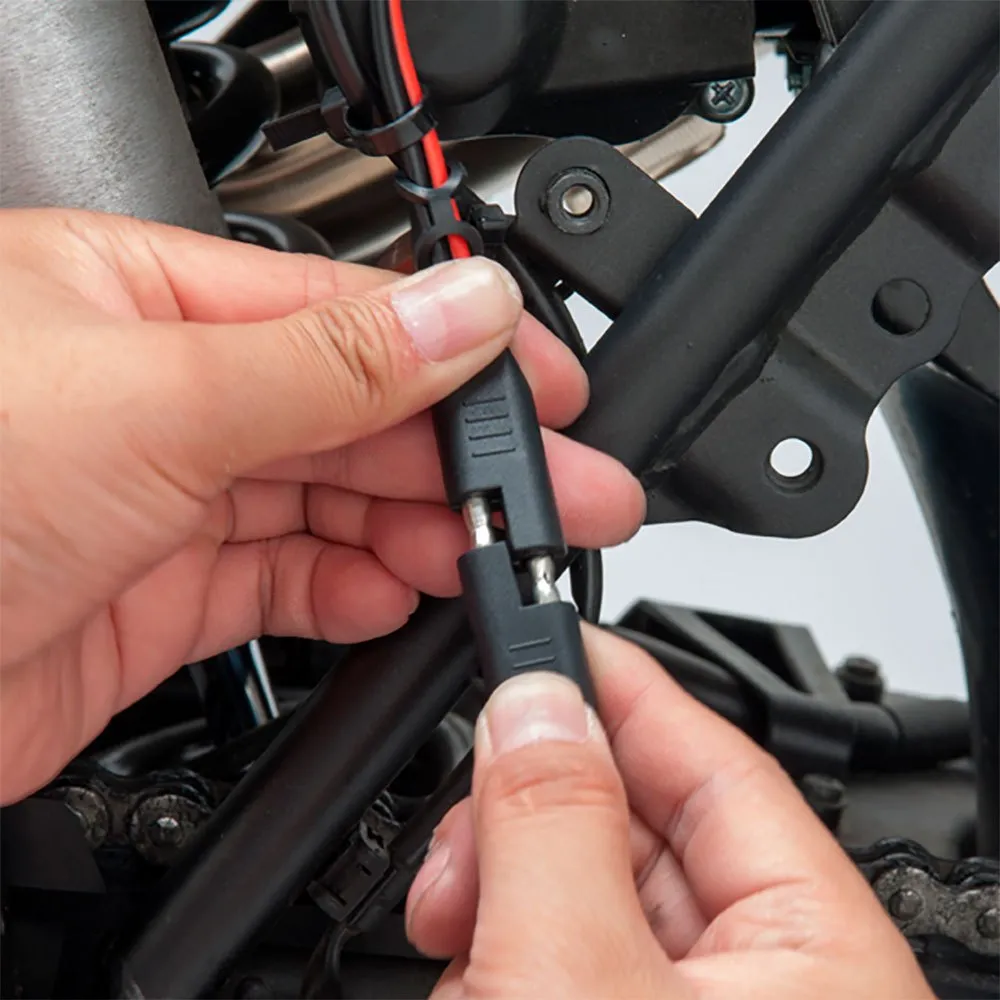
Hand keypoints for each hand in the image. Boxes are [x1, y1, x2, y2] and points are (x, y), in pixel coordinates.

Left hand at [0, 209, 643, 803]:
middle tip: (560, 493)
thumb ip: (327, 362)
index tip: (548, 389)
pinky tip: (400, 593)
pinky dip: (354, 591)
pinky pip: (290, 583)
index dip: (461, 350)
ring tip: (490, 554)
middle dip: (465, 456)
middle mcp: (161, 394)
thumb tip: (462, 311)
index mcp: (145, 298)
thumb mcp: (147, 397)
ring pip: (332, 504)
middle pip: (355, 415)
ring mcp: (164, 501)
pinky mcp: (162, 600)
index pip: (347, 312)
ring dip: (419, 531)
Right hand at [406, 625, 932, 998]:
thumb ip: (555, 825)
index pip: (719, 764)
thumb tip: (537, 707)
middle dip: (529, 828)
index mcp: (818, 960)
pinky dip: (495, 970)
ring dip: (498, 915)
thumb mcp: (575, 981)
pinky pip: (551, 966)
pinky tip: (471, 994)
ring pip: (575, 902)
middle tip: (465, 843)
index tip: (549, 638)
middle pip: (632, 831)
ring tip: (464, 962)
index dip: (625, 689)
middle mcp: (763, 991)